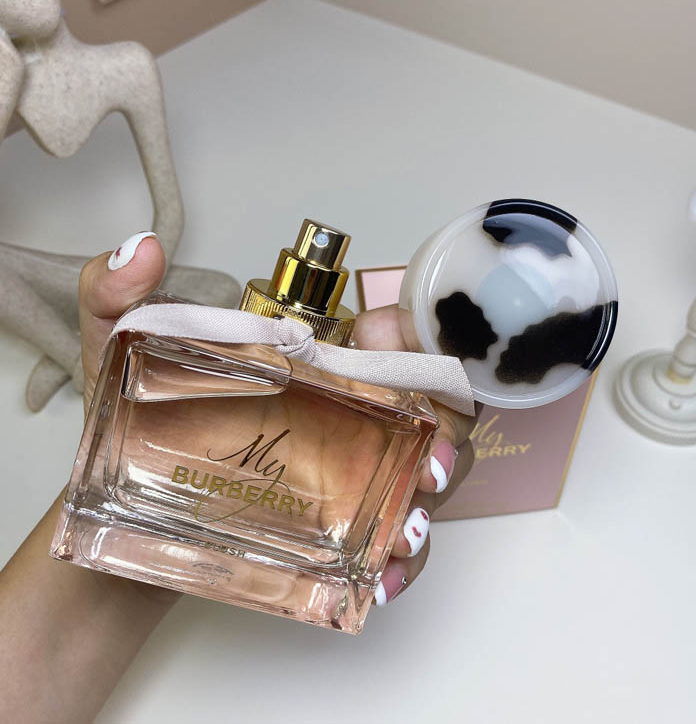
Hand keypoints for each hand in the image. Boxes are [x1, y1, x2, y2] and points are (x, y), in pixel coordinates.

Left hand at [78, 232, 477, 610]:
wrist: (120, 520)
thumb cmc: (134, 428)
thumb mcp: (117, 354)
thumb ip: (114, 296)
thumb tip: (139, 248)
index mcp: (313, 368)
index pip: (390, 344)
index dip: (414, 338)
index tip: (393, 347)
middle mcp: (341, 420)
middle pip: (427, 419)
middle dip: (447, 437)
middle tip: (429, 466)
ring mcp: (341, 480)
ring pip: (418, 483)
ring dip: (427, 508)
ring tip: (403, 531)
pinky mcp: (331, 537)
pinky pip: (384, 549)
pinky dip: (397, 566)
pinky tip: (381, 580)